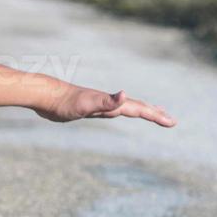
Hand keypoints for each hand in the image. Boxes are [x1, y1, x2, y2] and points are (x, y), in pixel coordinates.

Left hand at [35, 85, 176, 126]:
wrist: (45, 97)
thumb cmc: (65, 102)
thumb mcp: (87, 104)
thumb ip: (107, 101)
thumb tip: (126, 94)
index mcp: (111, 103)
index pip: (139, 109)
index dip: (155, 116)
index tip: (171, 122)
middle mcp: (108, 103)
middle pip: (137, 107)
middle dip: (154, 113)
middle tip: (170, 119)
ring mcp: (99, 105)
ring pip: (125, 108)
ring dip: (141, 110)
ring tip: (152, 112)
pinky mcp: (88, 109)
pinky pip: (111, 112)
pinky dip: (120, 112)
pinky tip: (117, 112)